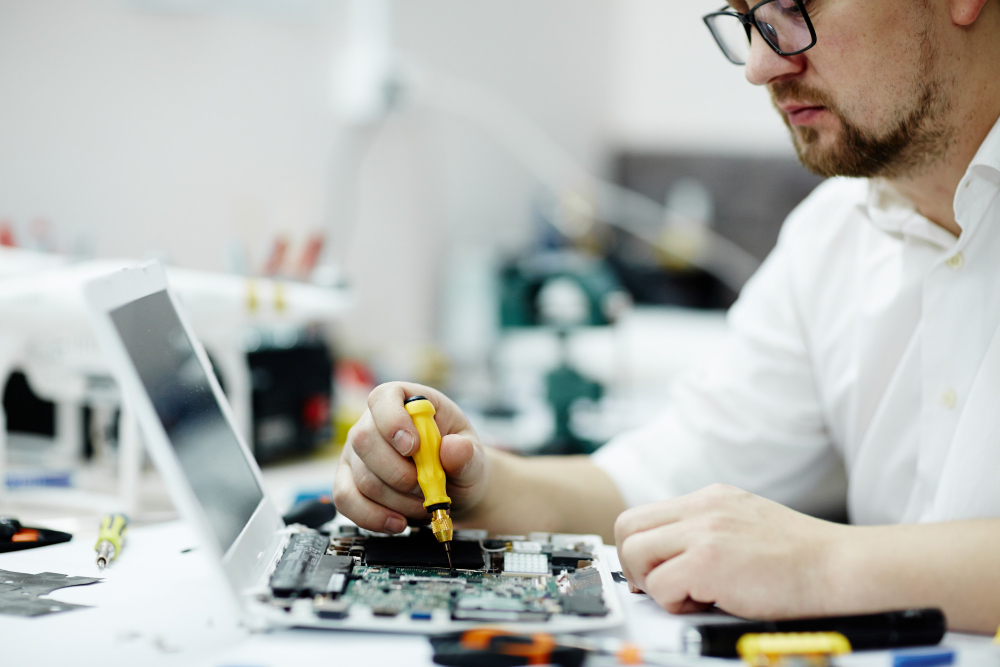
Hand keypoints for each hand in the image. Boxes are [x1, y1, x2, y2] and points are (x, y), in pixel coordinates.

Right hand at [332, 382, 488, 533]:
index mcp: (405, 402)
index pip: (384, 397)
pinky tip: (399, 522)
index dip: (393, 420)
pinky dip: (375, 517)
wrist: (452, 490)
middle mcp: (372, 423)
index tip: (413, 447)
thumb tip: (453, 448)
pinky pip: (346, 500)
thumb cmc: (458, 462)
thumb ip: (467, 452)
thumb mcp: (473, 455)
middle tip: (427, 486)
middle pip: (364, 440)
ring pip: (362, 478)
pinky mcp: (347, 481)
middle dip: (400, 473)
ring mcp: (356, 453)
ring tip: (423, 503)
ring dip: (398, 500)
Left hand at [615, 484, 844, 618]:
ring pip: (634, 553)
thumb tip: (666, 560)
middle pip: (627, 528)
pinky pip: (660, 585)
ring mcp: (704, 531)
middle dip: (635, 564)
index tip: (653, 573)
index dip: (640, 549)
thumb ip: (706, 532)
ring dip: (651, 582)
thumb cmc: (800, 557)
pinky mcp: (709, 561)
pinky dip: (674, 602)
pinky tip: (705, 603)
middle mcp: (703, 508)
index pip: (643, 515)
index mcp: (709, 499)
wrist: (839, 566)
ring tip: (686, 595)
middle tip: (661, 586)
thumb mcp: (745, 524)